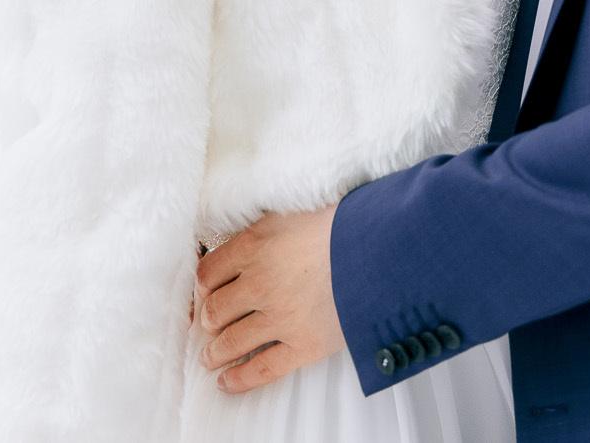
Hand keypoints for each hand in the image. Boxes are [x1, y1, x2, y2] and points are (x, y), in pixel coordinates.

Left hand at [194, 203, 345, 392]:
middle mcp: (259, 282)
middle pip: (215, 309)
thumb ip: (271, 224)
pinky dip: (239, 379)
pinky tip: (227, 381)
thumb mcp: (298, 208)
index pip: (209, 272)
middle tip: (209, 323)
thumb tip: (260, 231)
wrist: (386, 246)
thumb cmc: (349, 220)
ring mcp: (279, 316)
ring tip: (211, 356)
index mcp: (255, 244)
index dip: (203, 285)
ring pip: (230, 342)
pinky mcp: (302, 344)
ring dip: (216, 352)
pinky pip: (261, 369)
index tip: (205, 291)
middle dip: (210, 319)